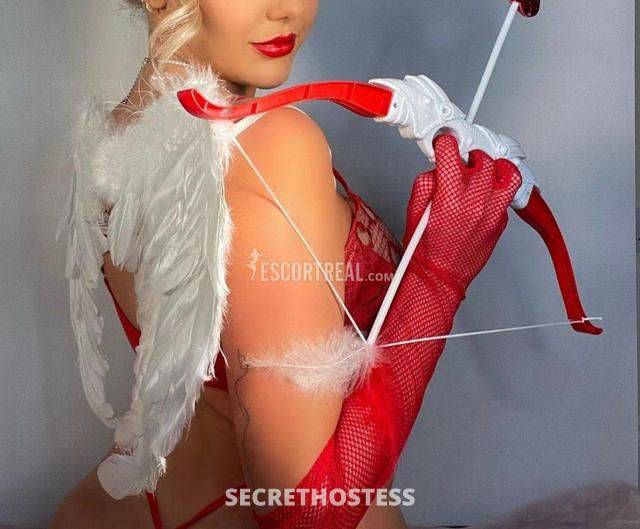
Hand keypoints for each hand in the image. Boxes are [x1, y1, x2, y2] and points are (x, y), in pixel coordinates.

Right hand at [403, 133, 521, 296]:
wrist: (440, 276)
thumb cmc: (425, 250)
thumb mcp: (414, 210)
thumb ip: (427, 183)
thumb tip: (438, 167)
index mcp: (449, 199)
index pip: (451, 153)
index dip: (446, 144)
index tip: (445, 144)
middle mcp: (474, 204)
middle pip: (483, 160)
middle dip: (471, 156)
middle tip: (463, 162)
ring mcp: (491, 214)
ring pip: (508, 174)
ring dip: (495, 168)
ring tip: (484, 172)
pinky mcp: (501, 223)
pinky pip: (506, 196)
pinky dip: (496, 191)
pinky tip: (484, 196)